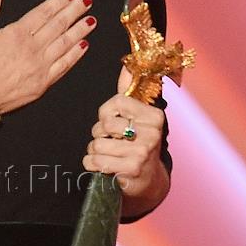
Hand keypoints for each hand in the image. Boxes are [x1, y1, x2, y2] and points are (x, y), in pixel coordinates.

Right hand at [0, 0, 95, 115]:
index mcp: (17, 33)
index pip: (43, 13)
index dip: (58, 2)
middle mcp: (32, 48)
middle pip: (58, 25)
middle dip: (74, 11)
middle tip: (87, 1)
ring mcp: (40, 66)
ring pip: (65, 43)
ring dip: (80, 30)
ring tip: (91, 20)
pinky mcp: (43, 84)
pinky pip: (64, 66)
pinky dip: (75, 55)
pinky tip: (84, 46)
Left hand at [82, 65, 165, 199]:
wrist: (148, 180)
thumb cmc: (138, 144)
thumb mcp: (137, 117)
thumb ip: (128, 91)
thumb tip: (127, 65)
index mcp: (154, 116)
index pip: (117, 102)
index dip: (105, 113)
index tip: (111, 122)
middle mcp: (151, 134)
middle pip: (104, 125)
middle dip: (99, 134)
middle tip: (110, 141)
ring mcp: (141, 153)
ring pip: (96, 145)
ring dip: (94, 152)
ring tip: (107, 155)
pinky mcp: (129, 171)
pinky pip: (94, 162)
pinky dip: (92, 164)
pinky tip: (104, 166)